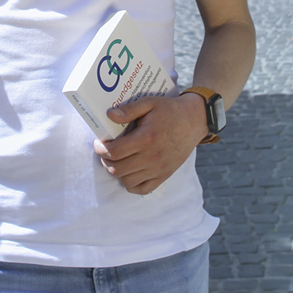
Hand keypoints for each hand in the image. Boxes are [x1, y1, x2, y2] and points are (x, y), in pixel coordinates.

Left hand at [93, 94, 208, 194]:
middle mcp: (152, 157)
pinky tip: (129, 172)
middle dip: (105, 160)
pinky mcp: (164, 175)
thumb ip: (129, 109)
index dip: (101, 149)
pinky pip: (142, 189)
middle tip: (105, 151)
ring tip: (116, 159)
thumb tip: (109, 115)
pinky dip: (131, 184)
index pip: (115, 152)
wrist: (194, 121)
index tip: (98, 142)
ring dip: (117, 172)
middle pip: (118, 169)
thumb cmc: (170, 110)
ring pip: (127, 180)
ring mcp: (158, 169)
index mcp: (146, 138)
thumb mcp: (149, 103)